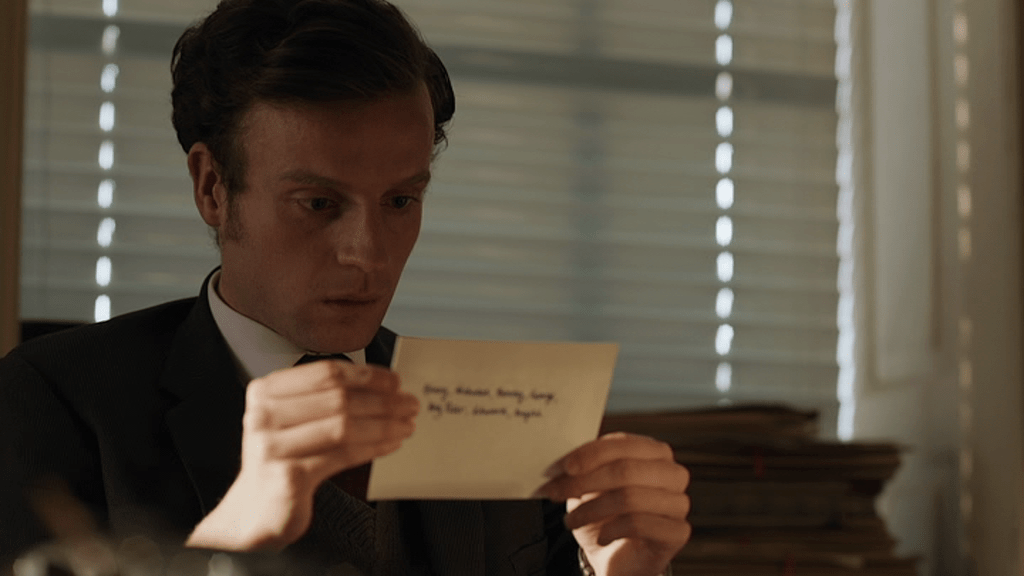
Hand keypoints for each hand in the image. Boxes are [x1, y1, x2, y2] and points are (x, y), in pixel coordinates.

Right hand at [186, 360, 418, 549]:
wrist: (257, 508)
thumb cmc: (284, 459)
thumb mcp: (295, 419)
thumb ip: (327, 399)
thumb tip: (384, 387)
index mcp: (266, 391)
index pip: (325, 373)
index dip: (366, 375)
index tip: (395, 381)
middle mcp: (264, 415)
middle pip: (338, 399)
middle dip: (382, 401)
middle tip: (410, 405)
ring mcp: (272, 446)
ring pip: (343, 426)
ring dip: (383, 424)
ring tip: (406, 425)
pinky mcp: (288, 476)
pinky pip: (342, 455)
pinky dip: (373, 447)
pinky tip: (390, 444)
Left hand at [537, 432, 690, 575]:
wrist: (616, 558)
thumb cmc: (604, 516)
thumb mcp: (589, 485)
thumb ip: (583, 466)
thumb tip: (562, 460)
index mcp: (654, 452)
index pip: (623, 444)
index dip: (591, 453)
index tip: (565, 467)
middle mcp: (672, 473)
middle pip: (626, 470)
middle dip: (585, 481)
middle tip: (555, 492)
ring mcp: (678, 503)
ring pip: (630, 498)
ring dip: (591, 509)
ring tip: (571, 520)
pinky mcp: (678, 532)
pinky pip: (639, 524)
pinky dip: (611, 530)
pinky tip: (601, 537)